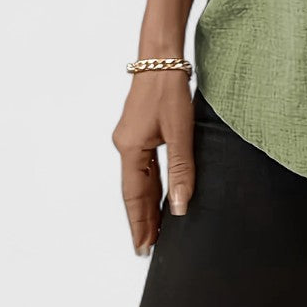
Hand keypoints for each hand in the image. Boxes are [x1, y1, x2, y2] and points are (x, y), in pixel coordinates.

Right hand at [111, 71, 195, 255]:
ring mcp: (130, 137)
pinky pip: (143, 165)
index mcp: (130, 149)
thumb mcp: (180, 131)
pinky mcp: (139, 130)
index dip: (139, 223)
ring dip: (146, 203)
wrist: (161, 58)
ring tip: (155, 228)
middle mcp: (125, 145)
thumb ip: (181, 170)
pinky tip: (159, 193)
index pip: (134, 197)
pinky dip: (150, 183)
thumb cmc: (169, 90)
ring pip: (139, 179)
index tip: (142, 248)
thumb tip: (180, 207)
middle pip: (134, 191)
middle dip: (142, 219)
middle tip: (148, 248)